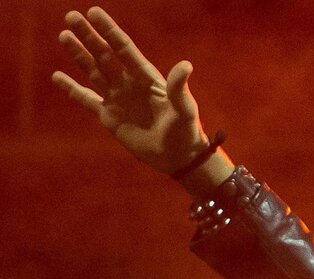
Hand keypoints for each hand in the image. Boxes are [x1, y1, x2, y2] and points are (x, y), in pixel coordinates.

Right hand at [52, 7, 225, 185]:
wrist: (178, 157)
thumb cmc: (186, 131)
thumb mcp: (185, 108)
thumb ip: (179, 88)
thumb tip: (185, 65)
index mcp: (146, 78)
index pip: (124, 49)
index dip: (109, 31)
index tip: (94, 13)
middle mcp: (129, 84)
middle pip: (104, 55)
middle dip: (89, 36)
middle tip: (71, 16)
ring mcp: (117, 98)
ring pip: (93, 71)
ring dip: (79, 54)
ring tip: (64, 36)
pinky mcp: (109, 116)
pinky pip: (86, 99)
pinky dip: (71, 89)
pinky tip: (57, 77)